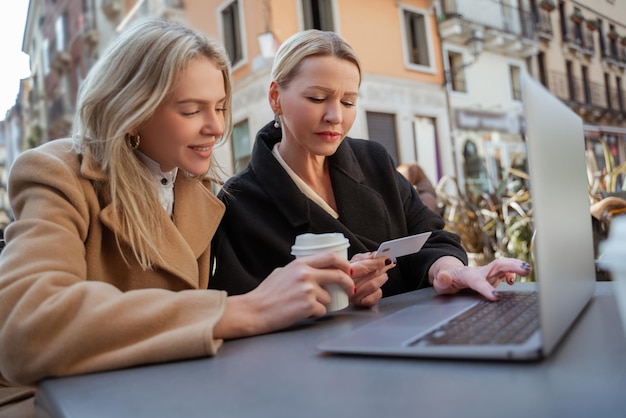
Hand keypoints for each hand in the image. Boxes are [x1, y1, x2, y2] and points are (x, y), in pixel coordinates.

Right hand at [215, 252, 353, 338]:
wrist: (254, 311)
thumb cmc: (265, 294)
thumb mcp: (282, 272)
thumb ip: (298, 270)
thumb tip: (312, 270)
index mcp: (300, 264)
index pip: (331, 257)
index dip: (344, 263)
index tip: (348, 270)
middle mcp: (306, 274)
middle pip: (338, 275)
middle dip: (348, 283)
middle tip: (350, 289)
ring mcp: (308, 290)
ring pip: (329, 298)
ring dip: (321, 304)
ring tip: (302, 305)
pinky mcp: (308, 306)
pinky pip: (322, 311)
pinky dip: (315, 314)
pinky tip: (301, 313)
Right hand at [348, 253, 395, 306]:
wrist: (342, 289)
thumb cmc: (349, 273)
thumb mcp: (355, 261)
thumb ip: (366, 258)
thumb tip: (377, 255)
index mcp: (344, 272)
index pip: (363, 266)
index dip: (377, 262)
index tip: (386, 258)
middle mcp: (348, 285)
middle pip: (370, 275)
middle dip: (382, 267)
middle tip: (389, 262)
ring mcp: (354, 295)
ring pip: (374, 285)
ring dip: (382, 278)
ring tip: (382, 275)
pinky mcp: (361, 303)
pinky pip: (375, 296)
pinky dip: (379, 291)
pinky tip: (377, 288)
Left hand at [430, 256, 532, 300]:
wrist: (450, 274)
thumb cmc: (446, 280)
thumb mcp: (440, 283)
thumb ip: (442, 281)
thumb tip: (443, 277)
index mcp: (467, 275)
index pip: (478, 281)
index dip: (487, 288)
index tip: (495, 296)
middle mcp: (480, 271)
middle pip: (497, 266)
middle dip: (512, 266)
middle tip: (526, 269)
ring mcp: (488, 273)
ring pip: (503, 266)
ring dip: (516, 266)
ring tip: (528, 269)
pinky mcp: (493, 276)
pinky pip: (504, 272)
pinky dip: (512, 274)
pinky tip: (514, 281)